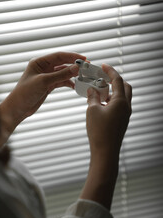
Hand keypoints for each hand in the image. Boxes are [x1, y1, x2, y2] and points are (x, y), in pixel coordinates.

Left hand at [0, 52, 85, 146]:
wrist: (19, 108)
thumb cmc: (25, 92)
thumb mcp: (43, 82)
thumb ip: (60, 75)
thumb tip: (76, 68)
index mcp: (39, 62)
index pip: (59, 56)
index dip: (71, 56)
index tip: (83, 59)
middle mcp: (43, 68)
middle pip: (62, 63)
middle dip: (74, 65)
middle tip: (86, 66)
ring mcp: (47, 77)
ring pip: (63, 73)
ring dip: (72, 74)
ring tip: (82, 76)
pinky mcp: (49, 85)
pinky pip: (61, 81)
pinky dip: (68, 83)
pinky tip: (74, 86)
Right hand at [80, 64, 131, 208]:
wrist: (105, 152)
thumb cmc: (99, 131)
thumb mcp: (92, 110)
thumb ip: (93, 97)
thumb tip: (92, 89)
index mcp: (121, 101)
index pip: (118, 80)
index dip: (110, 71)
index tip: (103, 66)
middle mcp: (126, 107)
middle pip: (125, 87)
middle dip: (115, 81)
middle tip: (103, 79)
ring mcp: (125, 114)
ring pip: (122, 97)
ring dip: (112, 92)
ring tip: (98, 93)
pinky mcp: (121, 121)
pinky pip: (118, 106)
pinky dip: (111, 101)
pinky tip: (100, 105)